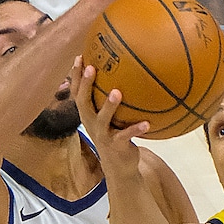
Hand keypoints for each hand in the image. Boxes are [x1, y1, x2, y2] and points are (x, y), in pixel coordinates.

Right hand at [71, 58, 147, 172]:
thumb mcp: (109, 118)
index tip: (79, 57)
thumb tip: (125, 72)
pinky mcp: (116, 146)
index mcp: (87, 115)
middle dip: (85, 85)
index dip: (76, 76)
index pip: (77, 93)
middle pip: (83, 103)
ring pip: (102, 119)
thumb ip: (111, 99)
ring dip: (109, 106)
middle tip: (91, 68)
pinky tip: (147, 123)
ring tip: (117, 92)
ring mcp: (103, 135)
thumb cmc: (115, 135)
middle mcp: (91, 124)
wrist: (119, 166)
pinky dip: (136, 129)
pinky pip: (126, 135)